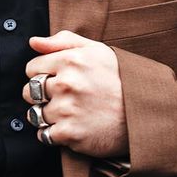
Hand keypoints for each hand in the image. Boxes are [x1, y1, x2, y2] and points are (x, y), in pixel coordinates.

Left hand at [23, 31, 128, 157]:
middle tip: (63, 98)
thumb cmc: (121, 79)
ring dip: (48, 116)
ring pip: (36, 114)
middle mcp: (66, 83)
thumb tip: (33, 42)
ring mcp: (67, 110)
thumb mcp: (96, 50)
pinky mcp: (71, 134)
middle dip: (42, 95)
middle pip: (30, 91)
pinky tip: (71, 127)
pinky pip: (44, 135)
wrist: (147, 113)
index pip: (31, 68)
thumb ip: (63, 41)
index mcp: (71, 60)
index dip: (43, 74)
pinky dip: (53, 134)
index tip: (57, 79)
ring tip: (70, 113)